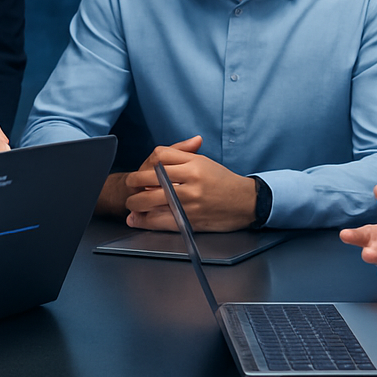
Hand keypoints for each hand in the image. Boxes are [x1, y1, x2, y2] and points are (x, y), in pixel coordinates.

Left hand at [123, 136, 257, 231]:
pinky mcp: (190, 219)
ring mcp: (189, 200)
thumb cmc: (223, 181)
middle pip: (149, 176)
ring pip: (151, 199)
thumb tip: (156, 158)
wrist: (246, 202)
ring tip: (132, 203)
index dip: (146, 162)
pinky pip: (161, 219)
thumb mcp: (204, 161)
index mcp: (194, 162)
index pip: (159, 155)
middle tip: (130, 186)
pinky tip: (137, 219)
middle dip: (134, 182)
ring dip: (135, 202)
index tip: (142, 170)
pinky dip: (145, 220)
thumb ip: (181, 155)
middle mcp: (190, 179)